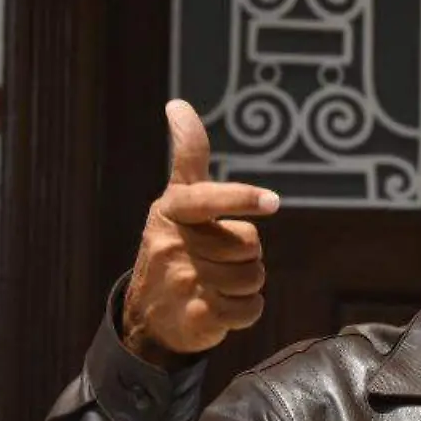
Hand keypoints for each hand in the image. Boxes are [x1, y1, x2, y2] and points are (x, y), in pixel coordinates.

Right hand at [122, 100, 279, 367]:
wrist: (148, 316)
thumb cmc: (175, 247)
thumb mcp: (177, 201)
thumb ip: (187, 156)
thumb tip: (178, 104)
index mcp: (172, 211)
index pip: (207, 199)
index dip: (241, 199)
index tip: (272, 201)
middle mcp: (172, 244)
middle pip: (248, 245)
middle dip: (245, 255)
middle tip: (219, 260)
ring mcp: (182, 282)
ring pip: (253, 277)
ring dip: (247, 283)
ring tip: (218, 283)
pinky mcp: (196, 316)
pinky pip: (250, 308)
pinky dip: (246, 311)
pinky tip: (222, 307)